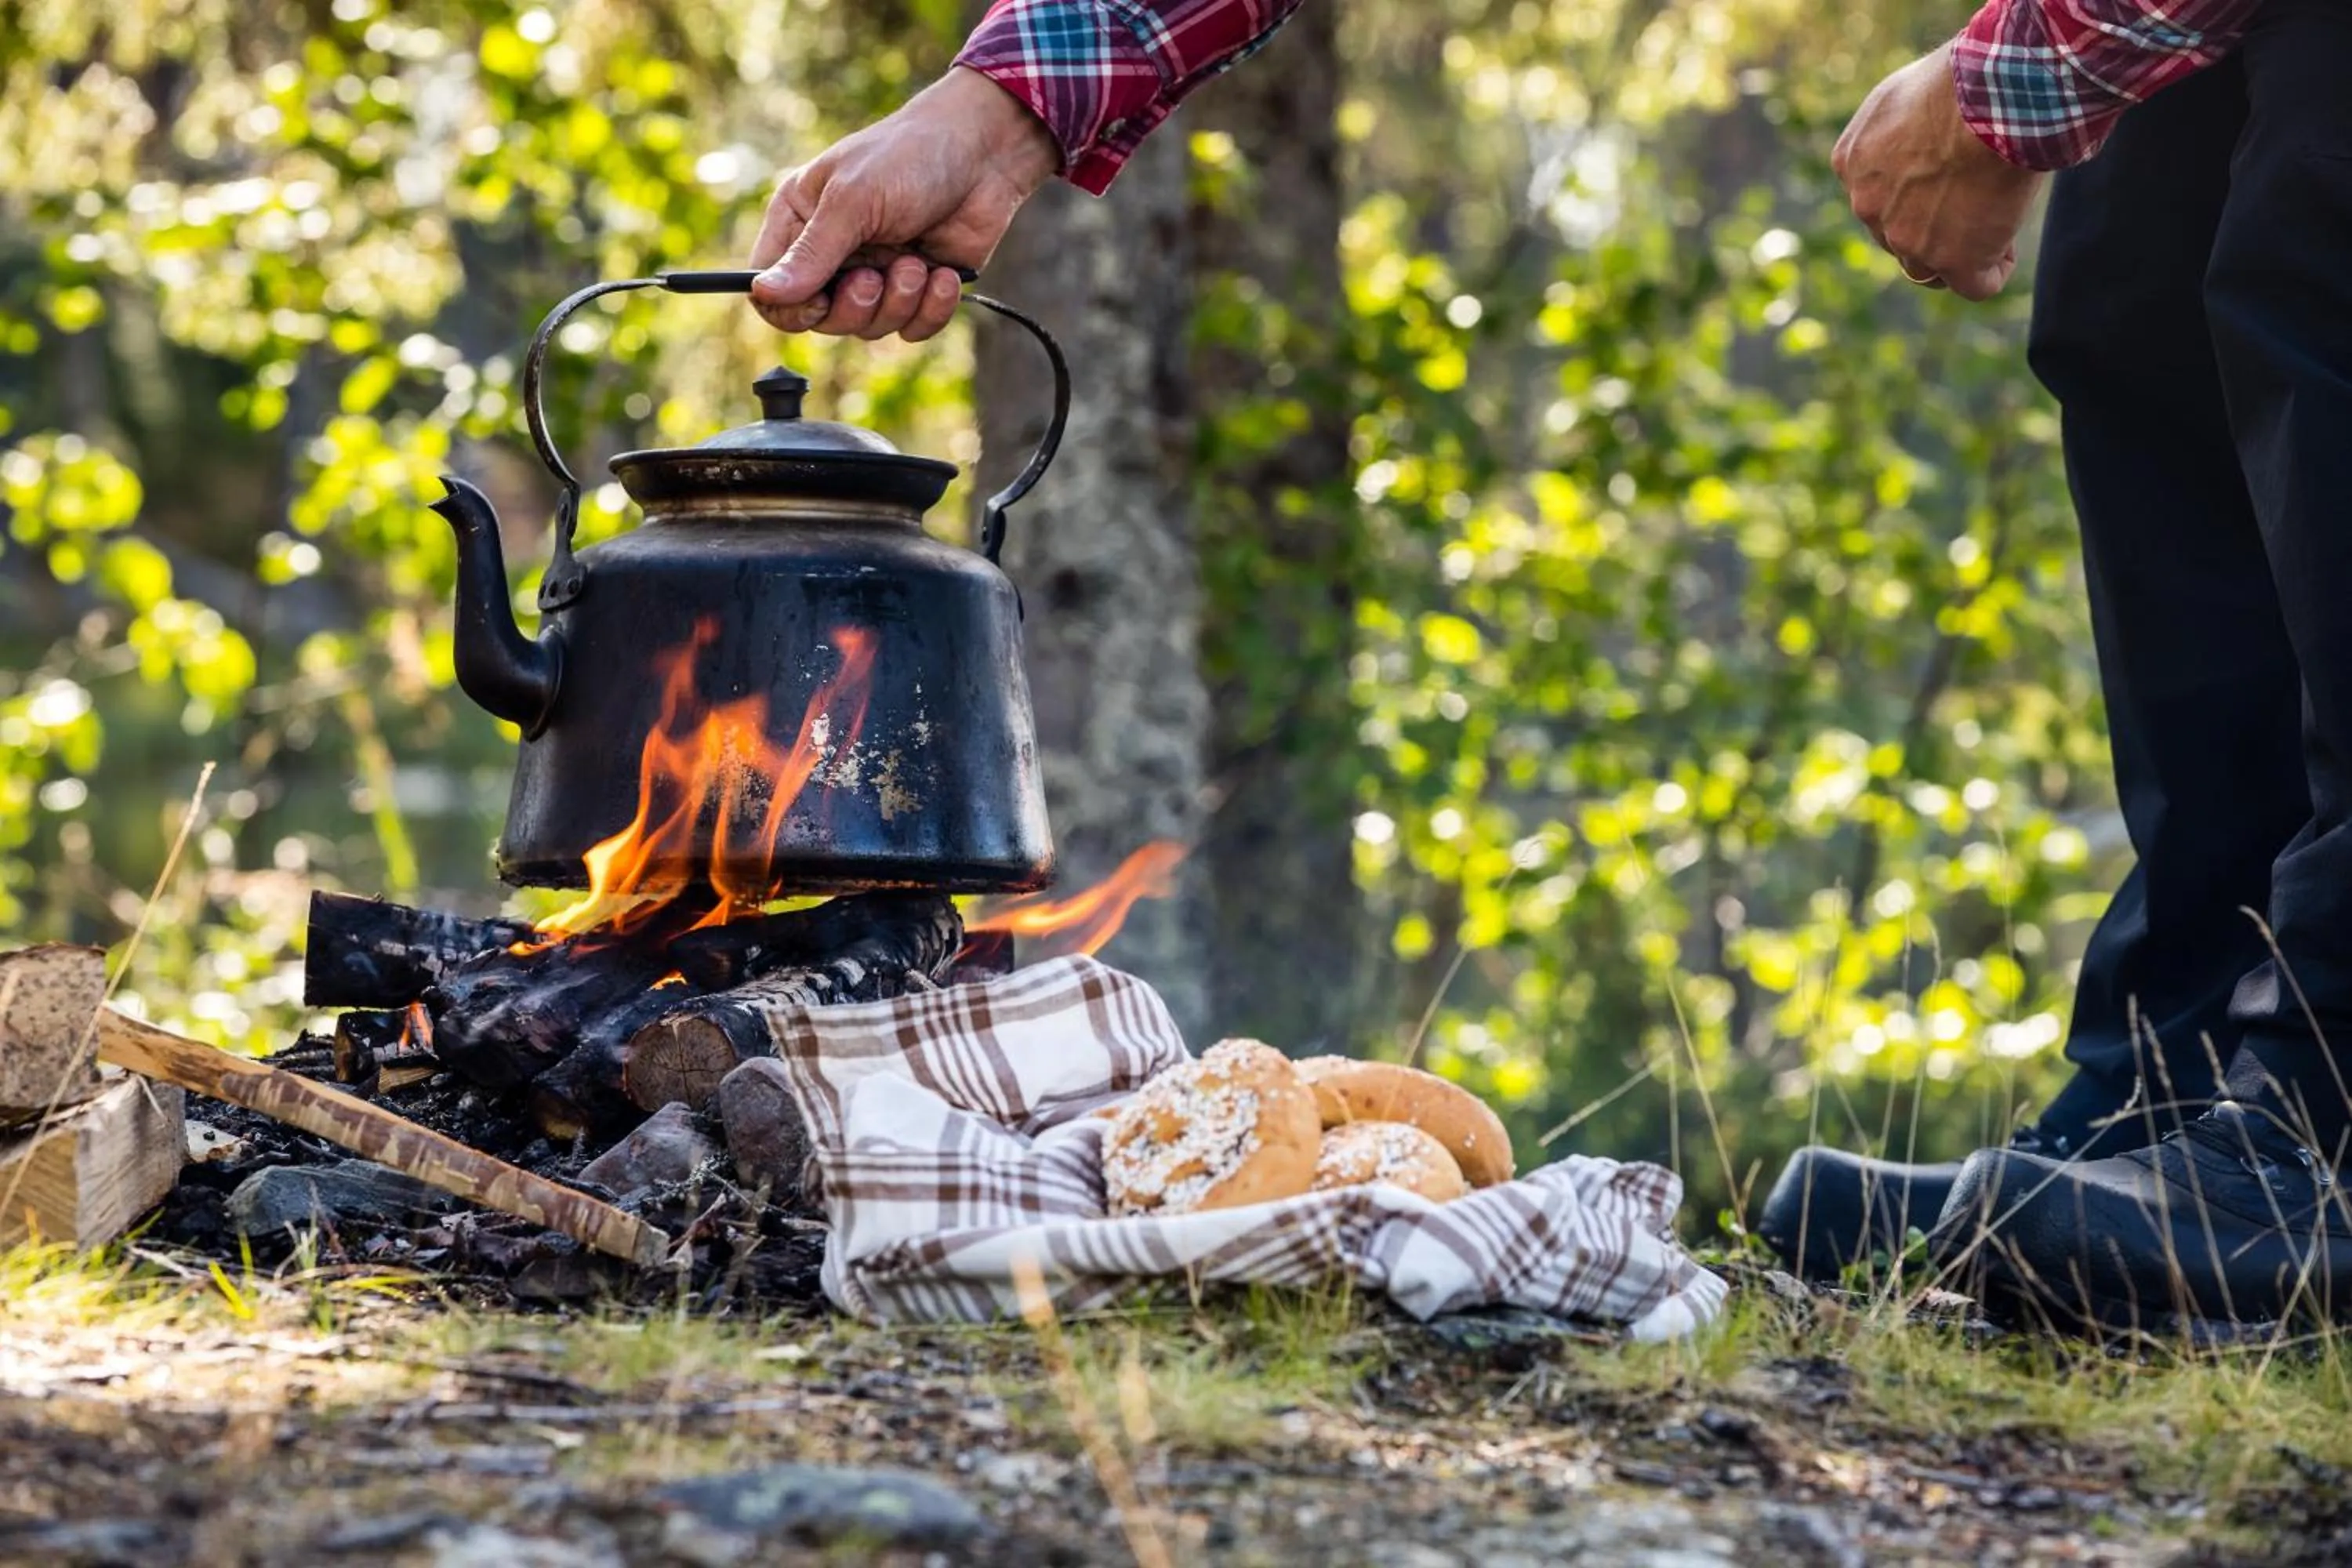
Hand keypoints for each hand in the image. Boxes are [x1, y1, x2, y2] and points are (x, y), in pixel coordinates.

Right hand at [748, 67, 1061, 340]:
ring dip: (898, 301)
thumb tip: (763, 294)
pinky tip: (944, 275)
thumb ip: (810, 254)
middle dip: (855, 306)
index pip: (772, 289)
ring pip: (870, 328)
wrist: (985, 153)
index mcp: (801, 221)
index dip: (791, 308)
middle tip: (876, 277)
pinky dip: (931, 308)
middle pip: (822, 319)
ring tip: (917, 263)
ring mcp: (878, 272)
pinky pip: (913, 327)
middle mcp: (835, 252)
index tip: (819, 301)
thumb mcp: (853, 201)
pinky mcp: (919, 288)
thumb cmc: (909, 156)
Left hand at [1832, 42, 2044, 300]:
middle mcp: (1868, 206)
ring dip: (1955, 254)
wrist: (1990, 96)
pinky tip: (2006, 249)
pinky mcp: (1950, 258)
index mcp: (1851, 163)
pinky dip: (1992, 272)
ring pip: (1925, 267)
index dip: (1913, 192)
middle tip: (1975, 197)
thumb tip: (1916, 141)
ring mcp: (1906, 237)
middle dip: (1931, 225)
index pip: (1876, 196)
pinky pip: (1973, 285)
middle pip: (1898, 234)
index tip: (1947, 176)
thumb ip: (1896, 125)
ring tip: (1991, 227)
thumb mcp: (1903, 92)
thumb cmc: (1960, 79)